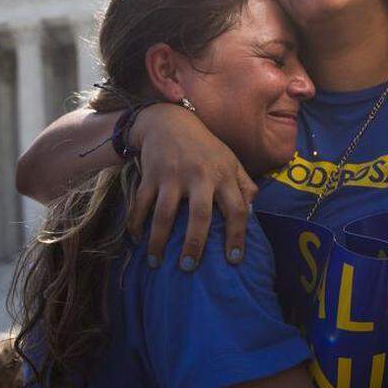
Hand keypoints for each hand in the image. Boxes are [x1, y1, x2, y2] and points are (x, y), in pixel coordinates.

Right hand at [125, 104, 258, 269]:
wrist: (169, 120)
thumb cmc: (204, 147)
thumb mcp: (230, 160)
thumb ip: (245, 185)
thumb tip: (252, 214)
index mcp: (223, 175)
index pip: (237, 209)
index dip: (237, 236)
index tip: (233, 260)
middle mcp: (200, 176)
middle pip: (199, 215)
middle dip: (194, 244)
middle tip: (189, 267)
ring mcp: (173, 176)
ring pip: (164, 214)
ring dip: (158, 241)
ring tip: (154, 262)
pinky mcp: (150, 175)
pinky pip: (141, 204)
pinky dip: (134, 223)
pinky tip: (135, 240)